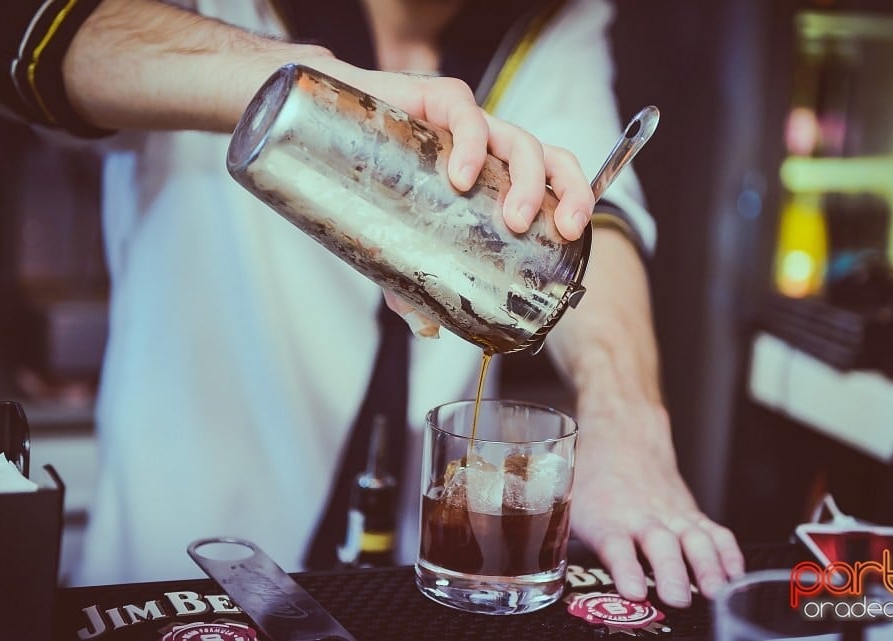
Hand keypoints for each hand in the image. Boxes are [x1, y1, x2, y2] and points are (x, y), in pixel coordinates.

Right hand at [63, 1, 594, 239]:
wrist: (319, 129)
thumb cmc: (369, 183)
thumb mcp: (395, 242)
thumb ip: (413, 284)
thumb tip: (430, 331)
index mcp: (495, 175)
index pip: (553, 180)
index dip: (573, 201)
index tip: (570, 238)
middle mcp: (488, 145)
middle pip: (549, 157)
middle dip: (564, 192)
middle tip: (551, 229)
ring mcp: (463, 121)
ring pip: (517, 134)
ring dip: (527, 176)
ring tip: (514, 215)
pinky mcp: (431, 98)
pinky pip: (465, 111)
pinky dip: (473, 141)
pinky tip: (464, 174)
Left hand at [570, 399, 744, 607]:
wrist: (622, 436)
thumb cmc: (591, 480)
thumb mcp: (566, 506)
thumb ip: (563, 542)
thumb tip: (546, 577)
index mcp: (606, 517)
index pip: (615, 544)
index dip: (624, 568)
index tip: (632, 590)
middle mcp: (642, 516)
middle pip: (659, 544)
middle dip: (670, 571)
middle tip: (677, 597)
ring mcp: (671, 514)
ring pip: (694, 539)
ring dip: (707, 566)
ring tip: (715, 592)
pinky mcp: (691, 514)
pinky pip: (715, 533)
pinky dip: (729, 554)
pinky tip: (736, 576)